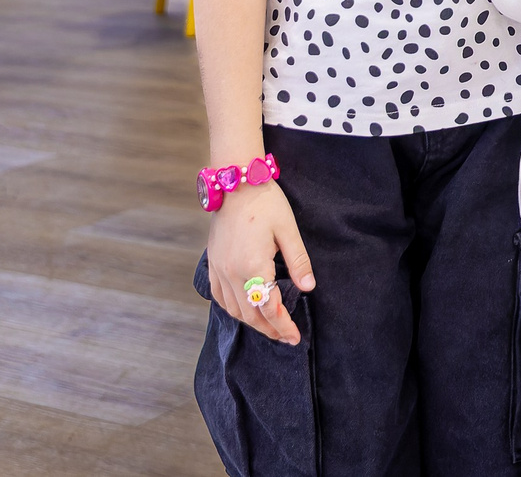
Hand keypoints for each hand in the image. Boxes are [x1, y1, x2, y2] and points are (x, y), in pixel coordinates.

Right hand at [205, 180, 315, 345]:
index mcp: (253, 266)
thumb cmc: (266, 204)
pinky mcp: (212, 263)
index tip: (295, 338)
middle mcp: (232, 273)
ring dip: (251, 322)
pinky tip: (244, 310)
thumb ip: (298, 262)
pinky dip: (232, 309)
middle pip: (250, 314)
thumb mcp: (288, 231)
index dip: (283, 326)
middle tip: (286, 337)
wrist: (236, 183)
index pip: (269, 308)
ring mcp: (219, 269)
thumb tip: (308, 288)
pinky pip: (218, 297)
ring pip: (233, 309)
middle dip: (269, 329)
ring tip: (269, 327)